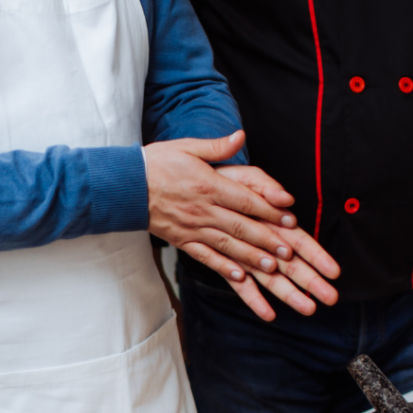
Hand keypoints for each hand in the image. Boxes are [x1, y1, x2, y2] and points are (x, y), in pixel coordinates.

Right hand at [146, 133, 301, 273]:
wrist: (123, 186)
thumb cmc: (156, 163)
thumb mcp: (186, 147)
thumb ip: (217, 146)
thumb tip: (241, 137)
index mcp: (207, 185)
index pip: (244, 199)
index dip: (269, 209)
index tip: (290, 217)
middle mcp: (202, 209)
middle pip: (240, 226)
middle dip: (267, 239)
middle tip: (289, 251)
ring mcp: (191, 228)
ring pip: (227, 245)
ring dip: (251, 257)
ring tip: (272, 267)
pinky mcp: (182, 240)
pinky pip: (205, 256)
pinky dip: (222, 267)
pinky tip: (239, 275)